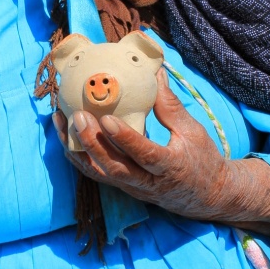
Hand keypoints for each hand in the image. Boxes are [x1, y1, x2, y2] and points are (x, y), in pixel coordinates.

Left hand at [54, 68, 229, 220]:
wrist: (207, 197)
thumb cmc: (203, 160)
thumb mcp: (193, 132)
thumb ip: (170, 105)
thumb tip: (155, 71)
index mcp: (170, 167)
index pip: (145, 154)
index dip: (125, 138)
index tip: (106, 119)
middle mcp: (148, 183)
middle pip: (114, 168)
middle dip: (92, 143)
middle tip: (77, 116)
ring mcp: (133, 188)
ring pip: (100, 173)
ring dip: (78, 149)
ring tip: (61, 121)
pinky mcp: (123, 188)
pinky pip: (96, 174)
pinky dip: (78, 156)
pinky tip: (65, 135)